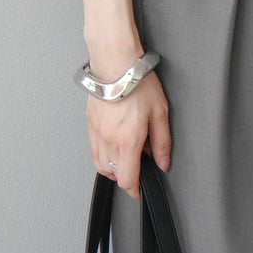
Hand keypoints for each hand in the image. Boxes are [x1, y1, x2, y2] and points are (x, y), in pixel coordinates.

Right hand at [86, 70, 170, 201]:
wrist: (115, 62)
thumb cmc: (138, 82)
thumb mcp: (159, 112)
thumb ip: (162, 141)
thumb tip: (162, 162)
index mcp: (127, 141)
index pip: (127, 179)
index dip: (134, 189)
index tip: (138, 190)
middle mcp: (108, 140)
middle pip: (112, 174)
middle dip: (125, 176)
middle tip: (137, 167)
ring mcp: (96, 132)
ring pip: (100, 164)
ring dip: (112, 167)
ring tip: (125, 157)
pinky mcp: (90, 123)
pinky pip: (93, 149)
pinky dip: (102, 154)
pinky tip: (113, 144)